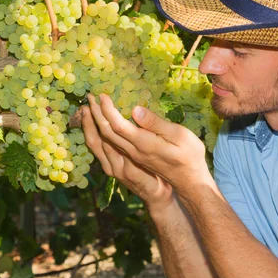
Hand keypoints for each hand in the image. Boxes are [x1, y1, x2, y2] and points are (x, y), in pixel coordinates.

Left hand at [85, 94, 211, 191]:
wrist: (188, 183)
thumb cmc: (189, 157)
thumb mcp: (181, 137)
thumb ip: (156, 124)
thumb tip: (135, 110)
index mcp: (143, 145)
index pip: (117, 126)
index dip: (108, 110)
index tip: (102, 95)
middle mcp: (131, 154)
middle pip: (105, 133)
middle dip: (95, 114)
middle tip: (90, 96)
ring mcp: (129, 159)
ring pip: (103, 142)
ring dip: (93, 124)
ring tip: (88, 109)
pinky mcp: (129, 162)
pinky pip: (108, 147)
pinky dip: (99, 134)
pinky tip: (99, 126)